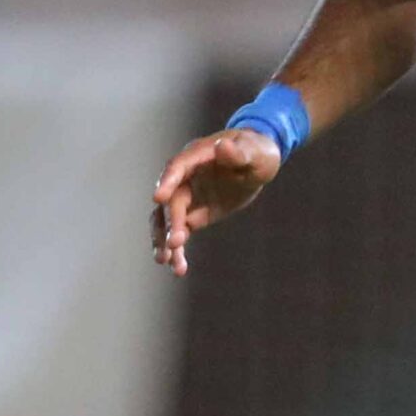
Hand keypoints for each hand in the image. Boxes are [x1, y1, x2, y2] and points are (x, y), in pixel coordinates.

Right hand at [150, 129, 282, 275]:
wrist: (256, 161)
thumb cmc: (257, 151)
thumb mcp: (255, 152)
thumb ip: (240, 152)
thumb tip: (222, 147)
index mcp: (198, 156)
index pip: (177, 167)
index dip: (167, 181)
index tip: (158, 198)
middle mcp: (186, 176)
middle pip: (172, 199)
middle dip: (170, 221)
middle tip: (175, 242)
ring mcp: (187, 195)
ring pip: (167, 219)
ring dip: (164, 239)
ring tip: (164, 261)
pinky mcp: (192, 213)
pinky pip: (179, 232)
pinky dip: (177, 250)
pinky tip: (178, 269)